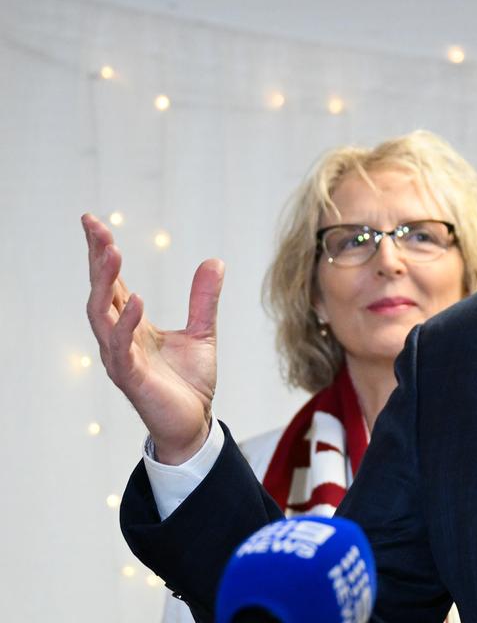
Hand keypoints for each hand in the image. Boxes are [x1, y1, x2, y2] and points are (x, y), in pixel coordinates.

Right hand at [82, 213, 224, 463]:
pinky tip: (136, 299)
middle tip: (96, 229)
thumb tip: (214, 261)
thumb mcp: (203, 332)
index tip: (93, 222)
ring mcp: (121, 357)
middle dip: (96, 260)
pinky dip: (126, 322)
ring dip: (104, 283)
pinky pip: (121, 347)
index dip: (101, 253)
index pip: (112, 282)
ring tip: (112, 252)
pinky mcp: (131, 377)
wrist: (195, 423)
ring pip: (101, 315)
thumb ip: (204, 299)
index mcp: (132, 324)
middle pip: (100, 292)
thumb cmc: (189, 382)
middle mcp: (119, 338)